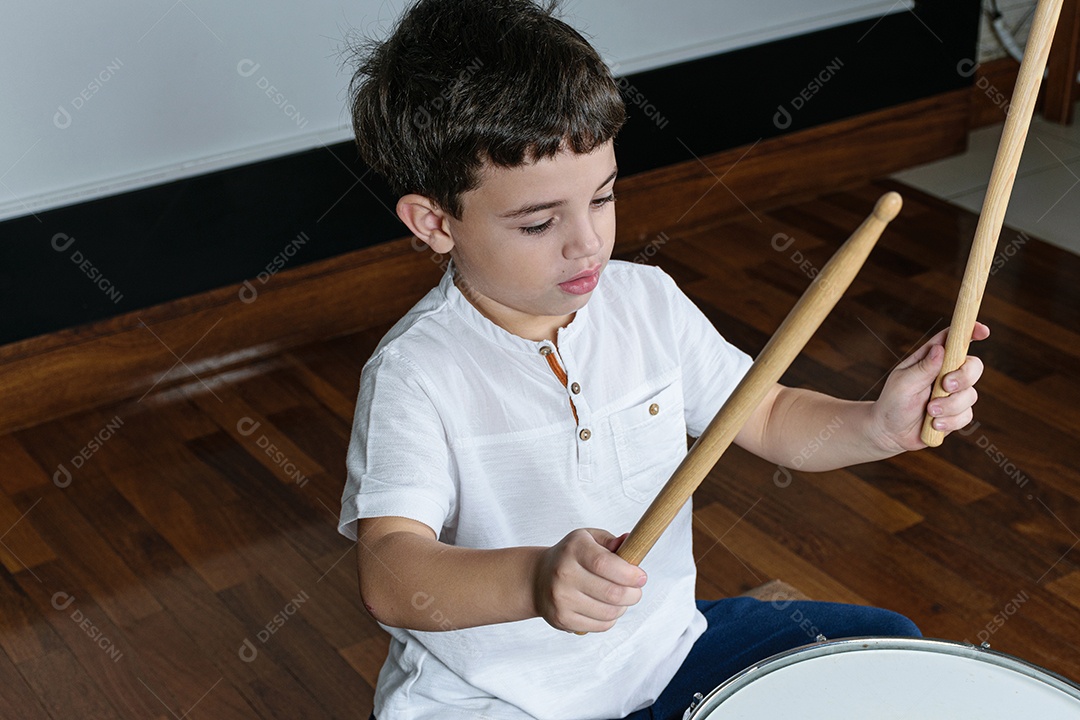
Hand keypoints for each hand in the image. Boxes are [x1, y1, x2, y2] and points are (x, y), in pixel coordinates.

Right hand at [532, 529, 646, 632]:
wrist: (538, 578)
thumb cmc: (570, 557)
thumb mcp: (587, 539)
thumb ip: (610, 541)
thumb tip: (630, 542)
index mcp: (574, 549)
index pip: (605, 564)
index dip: (629, 574)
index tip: (641, 577)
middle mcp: (564, 574)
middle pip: (611, 592)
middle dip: (633, 594)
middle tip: (635, 591)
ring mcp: (561, 598)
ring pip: (608, 612)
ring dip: (622, 608)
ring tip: (620, 599)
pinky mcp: (562, 618)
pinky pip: (599, 626)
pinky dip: (610, 619)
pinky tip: (606, 608)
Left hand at [869, 322, 989, 452]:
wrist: (890, 433)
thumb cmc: (893, 402)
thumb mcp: (903, 383)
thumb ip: (923, 368)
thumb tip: (940, 349)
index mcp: (931, 358)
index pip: (954, 339)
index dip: (970, 331)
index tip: (983, 331)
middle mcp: (946, 373)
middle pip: (973, 366)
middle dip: (964, 377)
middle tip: (945, 386)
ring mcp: (954, 393)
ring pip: (971, 395)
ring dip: (950, 405)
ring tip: (929, 412)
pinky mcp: (957, 413)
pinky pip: (967, 415)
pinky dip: (950, 421)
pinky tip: (933, 424)